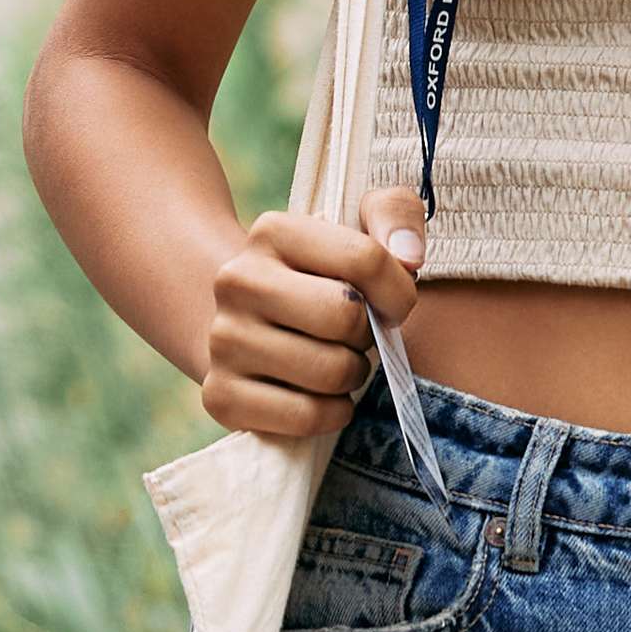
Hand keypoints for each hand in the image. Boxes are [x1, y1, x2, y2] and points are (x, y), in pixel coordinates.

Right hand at [198, 182, 423, 443]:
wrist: (250, 327)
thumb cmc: (324, 281)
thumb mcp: (359, 230)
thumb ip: (396, 216)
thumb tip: (410, 258)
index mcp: (271, 232)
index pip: (366, 259)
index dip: (399, 291)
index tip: (388, 303)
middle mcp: (235, 280)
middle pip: (345, 318)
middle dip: (367, 335)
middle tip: (353, 335)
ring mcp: (222, 339)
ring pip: (330, 372)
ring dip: (351, 375)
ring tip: (333, 360)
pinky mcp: (220, 395)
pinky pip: (306, 415)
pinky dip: (330, 412)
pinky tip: (318, 394)